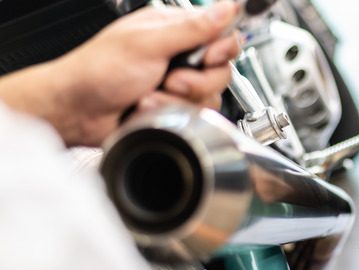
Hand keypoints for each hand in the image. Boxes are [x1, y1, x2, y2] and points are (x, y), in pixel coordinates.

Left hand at [4, 2, 240, 145]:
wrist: (77, 110)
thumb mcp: (149, 44)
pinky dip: (171, 113)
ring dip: (178, 100)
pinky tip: (148, 106)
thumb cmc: (99, 70)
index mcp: (173, 29)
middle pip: (221, 70)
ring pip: (209, 95)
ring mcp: (177, 82)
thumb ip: (192, 28)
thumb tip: (226, 7)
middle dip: (197, 81)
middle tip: (171, 79)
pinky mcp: (174, 106)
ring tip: (152, 95)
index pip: (222, 34)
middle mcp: (179, 55)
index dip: (222, 49)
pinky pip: (194, 114)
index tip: (207, 57)